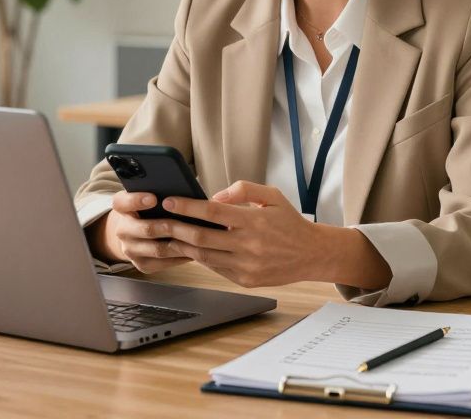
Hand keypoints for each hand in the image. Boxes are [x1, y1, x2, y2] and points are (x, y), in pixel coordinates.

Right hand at [94, 191, 190, 273]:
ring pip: (157, 249)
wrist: (135, 233)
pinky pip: (163, 263)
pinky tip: (195, 250)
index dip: (137, 200)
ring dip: (179, 243)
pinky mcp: (141, 264)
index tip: (154, 198)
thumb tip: (183, 191)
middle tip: (186, 221)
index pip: (122, 202)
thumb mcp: (148, 196)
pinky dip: (180, 257)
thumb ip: (160, 192)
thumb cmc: (149, 210)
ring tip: (197, 238)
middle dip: (168, 226)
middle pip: (145, 229)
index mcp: (122, 208)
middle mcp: (122, 230)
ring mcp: (130, 250)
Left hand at [158, 181, 325, 287]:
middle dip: (175, 228)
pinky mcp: (245, 280)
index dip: (187, 207)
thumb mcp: (272, 196)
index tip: (169, 201)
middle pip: (201, 237)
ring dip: (182, 246)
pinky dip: (200, 258)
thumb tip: (215, 196)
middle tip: (158, 220)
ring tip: (167, 235)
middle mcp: (249, 246)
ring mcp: (246, 266)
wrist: (312, 255)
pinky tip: (189, 248)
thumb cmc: (290, 222)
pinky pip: (215, 268)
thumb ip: (244, 189)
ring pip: (204, 256)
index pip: (212, 213)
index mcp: (254, 222)